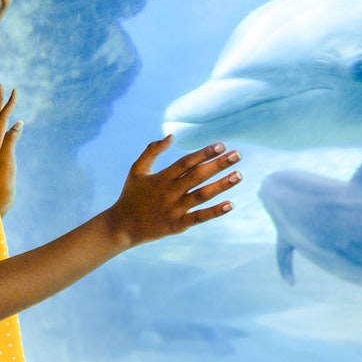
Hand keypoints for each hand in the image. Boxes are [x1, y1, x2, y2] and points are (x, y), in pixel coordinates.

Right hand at [107, 135, 241, 247]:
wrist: (122, 226)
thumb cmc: (131, 195)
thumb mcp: (136, 170)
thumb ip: (152, 151)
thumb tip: (171, 136)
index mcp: (161, 177)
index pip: (186, 161)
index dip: (204, 152)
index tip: (222, 145)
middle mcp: (169, 192)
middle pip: (198, 175)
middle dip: (219, 164)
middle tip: (238, 154)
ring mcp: (174, 209)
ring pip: (202, 195)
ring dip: (221, 185)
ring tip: (239, 175)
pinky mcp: (177, 225)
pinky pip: (199, 217)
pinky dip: (215, 212)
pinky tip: (231, 204)